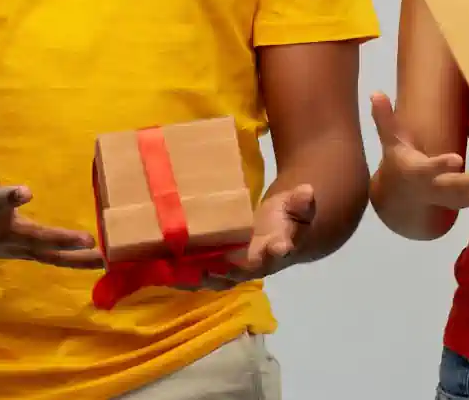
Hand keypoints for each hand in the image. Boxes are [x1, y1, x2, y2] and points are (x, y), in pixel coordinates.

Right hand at [0, 106, 103, 266]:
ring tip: (106, 257)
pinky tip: (104, 261)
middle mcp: (2, 232)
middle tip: (88, 238)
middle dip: (59, 239)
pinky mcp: (27, 254)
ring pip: (48, 256)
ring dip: (76, 258)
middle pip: (32, 237)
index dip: (10, 198)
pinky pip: (54, 260)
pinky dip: (76, 262)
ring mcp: (16, 248)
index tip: (26, 192)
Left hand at [178, 184, 318, 289]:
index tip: (275, 247)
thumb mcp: (298, 207)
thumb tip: (308, 190)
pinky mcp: (216, 269)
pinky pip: (196, 275)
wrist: (279, 236)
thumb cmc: (286, 219)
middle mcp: (253, 265)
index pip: (277, 250)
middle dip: (221, 269)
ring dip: (192, 275)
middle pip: (237, 271)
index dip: (276, 249)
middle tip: (203, 264)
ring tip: (171, 268)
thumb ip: (302, 202)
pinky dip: (180, 275)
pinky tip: (159, 270)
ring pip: (212, 277)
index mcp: (276, 249)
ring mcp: (232, 270)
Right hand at [370, 91, 468, 209]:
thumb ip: (385, 119)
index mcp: (419, 173)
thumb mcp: (390, 142)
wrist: (405, 198)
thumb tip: (375, 92)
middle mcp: (439, 189)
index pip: (429, 169)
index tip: (456, 159)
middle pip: (462, 187)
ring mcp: (456, 198)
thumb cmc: (400, 162)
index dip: (441, 165)